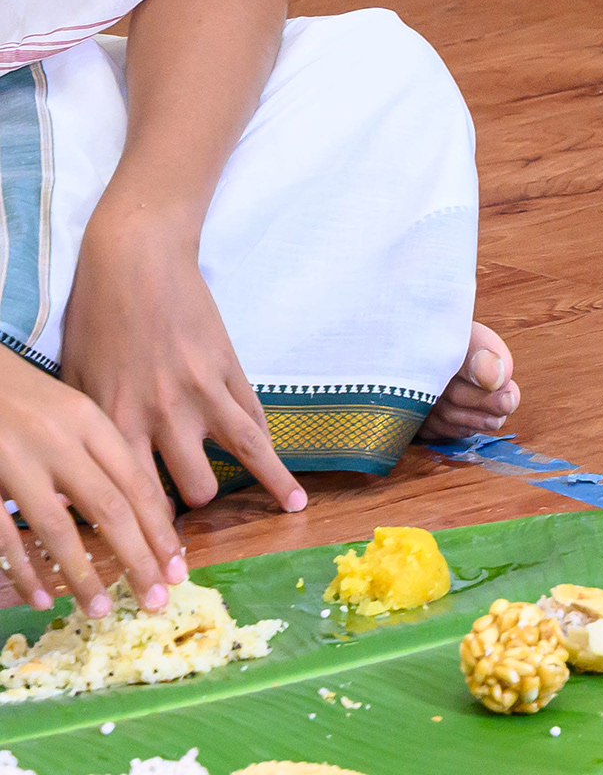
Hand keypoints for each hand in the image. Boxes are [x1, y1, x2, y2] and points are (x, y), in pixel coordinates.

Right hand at [0, 348, 181, 617]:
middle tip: (158, 600)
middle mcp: (61, 441)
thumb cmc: (24, 395)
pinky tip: (42, 596)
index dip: (160, 530)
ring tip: (102, 610)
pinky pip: (5, 533)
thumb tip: (137, 510)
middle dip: (139, 558)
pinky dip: (25, 568)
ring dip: (83, 574)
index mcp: (92, 422)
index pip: (138, 483)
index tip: (177, 568)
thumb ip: (101, 454)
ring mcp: (18, 461)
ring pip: (59, 527)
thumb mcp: (72, 411)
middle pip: (111, 508)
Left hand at [63, 211, 301, 516]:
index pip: (131, 500)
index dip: (145, 543)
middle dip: (187, 522)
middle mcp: (157, 416)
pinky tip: (292, 493)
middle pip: (183, 493)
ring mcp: (199, 395)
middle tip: (189, 544)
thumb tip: (84, 483)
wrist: (136, 259)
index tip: (156, 577)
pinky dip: (275, 465)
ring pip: (224, 466)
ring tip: (270, 517)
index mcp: (113, 422)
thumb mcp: (76, 381)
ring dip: (241, 494)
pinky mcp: (229, 374)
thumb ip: (90, 432)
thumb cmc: (96, 318)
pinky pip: (254, 427)